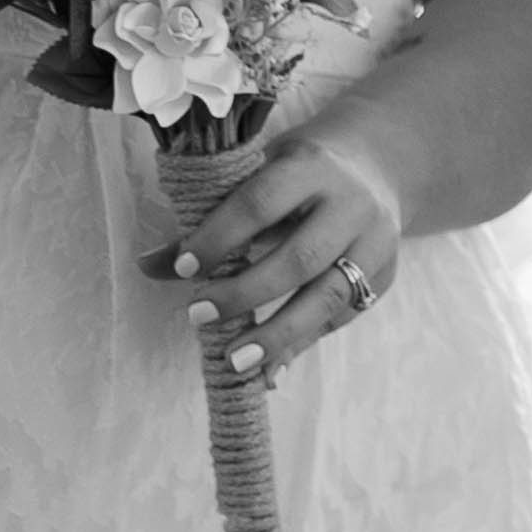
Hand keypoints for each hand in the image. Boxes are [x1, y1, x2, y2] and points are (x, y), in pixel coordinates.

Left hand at [160, 125, 414, 396]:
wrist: (376, 166)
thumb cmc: (296, 175)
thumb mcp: (256, 178)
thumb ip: (207, 221)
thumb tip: (146, 265)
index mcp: (313, 168)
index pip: (262, 203)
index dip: (221, 237)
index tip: (185, 269)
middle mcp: (354, 204)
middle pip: (301, 258)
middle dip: (246, 293)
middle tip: (198, 317)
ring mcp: (377, 242)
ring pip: (330, 295)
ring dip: (280, 334)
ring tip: (235, 361)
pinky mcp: (386, 275)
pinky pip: (342, 316)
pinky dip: (303, 342)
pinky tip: (270, 365)